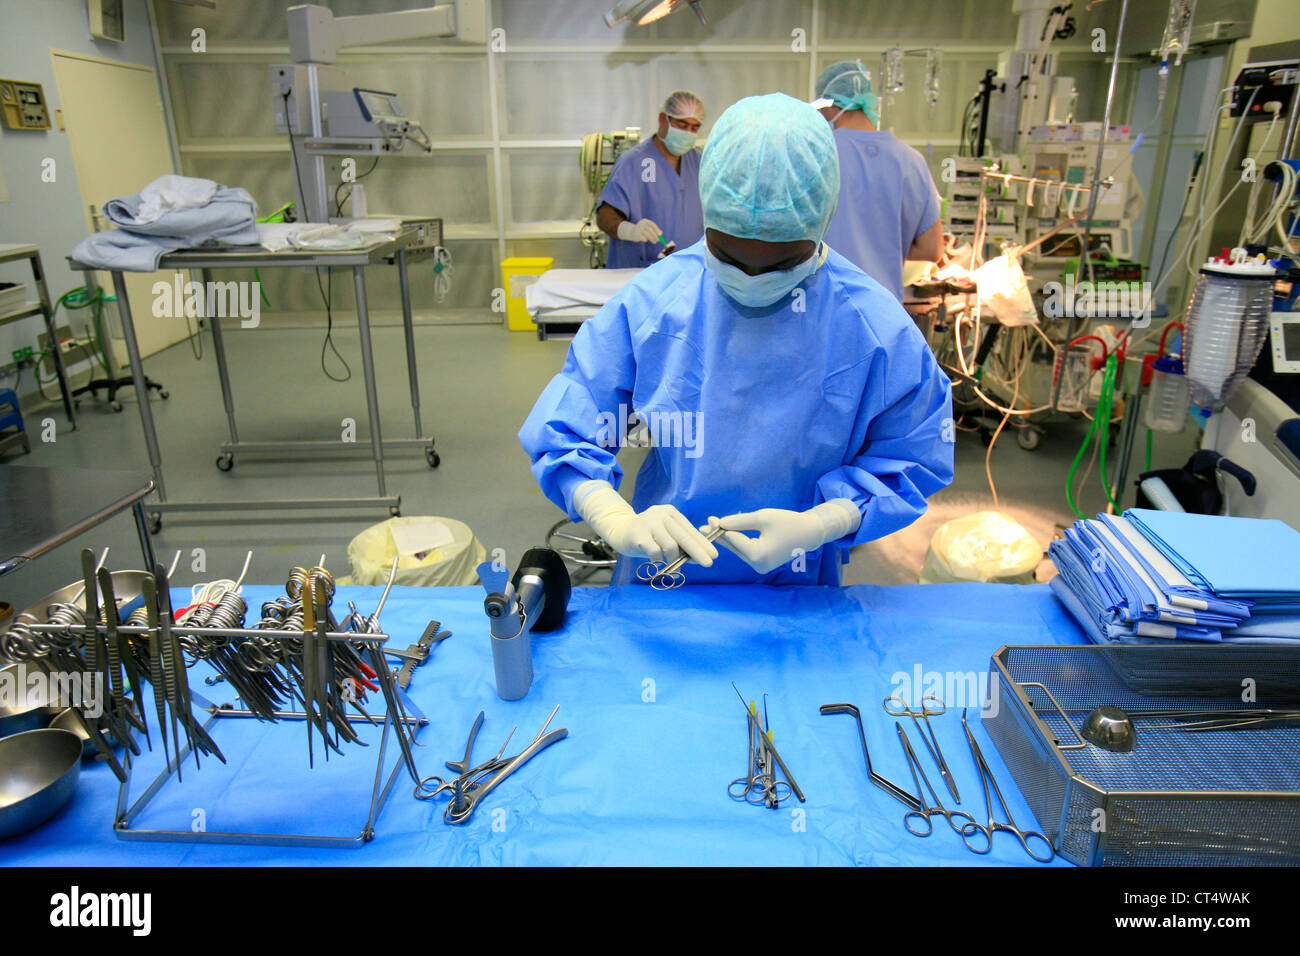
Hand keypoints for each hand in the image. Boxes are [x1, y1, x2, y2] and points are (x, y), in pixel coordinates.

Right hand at [574, 480, 716, 564]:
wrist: (621, 531)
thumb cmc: (648, 536)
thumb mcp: (666, 536)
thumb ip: (681, 545)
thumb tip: (699, 560)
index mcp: (671, 512)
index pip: (690, 530)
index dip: (703, 543)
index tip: (714, 554)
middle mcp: (661, 514)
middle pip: (683, 537)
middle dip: (697, 552)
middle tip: (708, 564)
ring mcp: (649, 523)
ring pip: (670, 546)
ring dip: (673, 559)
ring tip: (671, 564)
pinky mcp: (639, 534)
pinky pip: (655, 552)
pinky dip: (658, 560)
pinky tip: (656, 561)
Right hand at [617, 218, 662, 243]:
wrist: (631, 232)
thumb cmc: (642, 230)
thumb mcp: (648, 228)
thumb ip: (655, 230)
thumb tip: (661, 233)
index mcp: (645, 221)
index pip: (652, 224)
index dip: (657, 229)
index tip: (660, 234)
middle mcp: (641, 224)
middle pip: (650, 230)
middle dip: (655, 236)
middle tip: (658, 240)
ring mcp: (638, 229)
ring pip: (648, 235)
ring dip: (652, 239)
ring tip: (654, 242)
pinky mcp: (637, 235)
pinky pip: (644, 238)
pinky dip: (646, 240)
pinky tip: (645, 239)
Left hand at [707, 500, 859, 573]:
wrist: (809, 533)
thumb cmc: (788, 522)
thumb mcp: (762, 517)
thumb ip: (739, 521)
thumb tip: (719, 523)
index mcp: (758, 555)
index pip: (733, 539)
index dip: (720, 528)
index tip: (708, 519)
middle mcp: (758, 565)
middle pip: (733, 547)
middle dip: (719, 535)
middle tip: (703, 525)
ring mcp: (760, 567)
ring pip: (738, 550)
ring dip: (726, 538)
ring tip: (710, 528)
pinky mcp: (762, 564)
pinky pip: (745, 551)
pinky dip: (737, 542)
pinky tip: (725, 534)